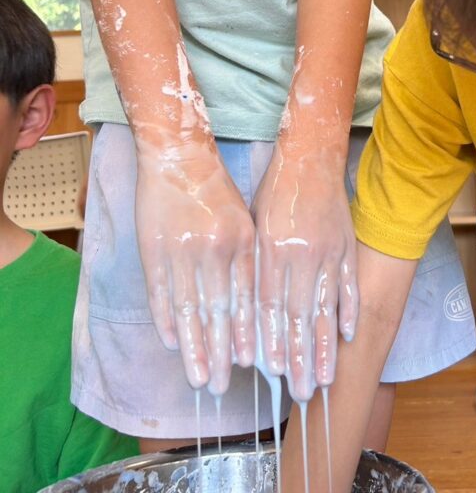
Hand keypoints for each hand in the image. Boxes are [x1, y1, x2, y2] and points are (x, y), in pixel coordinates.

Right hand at [135, 144, 255, 394]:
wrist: (179, 156)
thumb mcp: (244, 219)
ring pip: (188, 310)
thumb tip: (253, 309)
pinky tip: (172, 344)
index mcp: (241, 241)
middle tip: (218, 387)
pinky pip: (160, 293)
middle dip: (220, 353)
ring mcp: (182, 251)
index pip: (245, 298)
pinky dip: (165, 321)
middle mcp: (214, 249)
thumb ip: (248, 260)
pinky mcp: (154, 250)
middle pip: (218, 312)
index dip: (246, 334)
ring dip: (193, 347)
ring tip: (196, 378)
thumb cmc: (217, 191)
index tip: (248, 365)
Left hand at [252, 145, 358, 400]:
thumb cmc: (274, 189)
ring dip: (326, 346)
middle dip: (300, 358)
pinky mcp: (347, 245)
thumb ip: (254, 265)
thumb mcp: (253, 223)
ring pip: (326, 308)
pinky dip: (347, 311)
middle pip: (298, 316)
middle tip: (302, 394)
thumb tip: (248, 311)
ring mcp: (329, 251)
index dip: (270, 342)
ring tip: (326, 377)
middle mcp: (301, 254)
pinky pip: (348, 284)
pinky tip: (348, 336)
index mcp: (272, 248)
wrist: (310, 155)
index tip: (273, 374)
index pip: (269, 306)